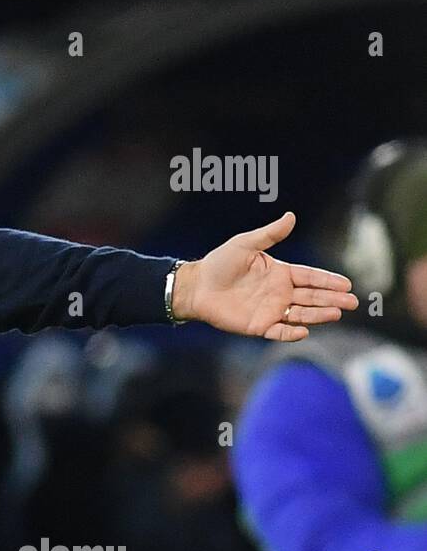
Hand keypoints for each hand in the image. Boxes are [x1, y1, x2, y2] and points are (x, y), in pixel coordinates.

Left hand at [172, 211, 358, 341]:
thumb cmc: (220, 263)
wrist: (197, 285)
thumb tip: (291, 216)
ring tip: (337, 314)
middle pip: (312, 297)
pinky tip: (304, 331)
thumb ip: (270, 234)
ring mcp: (270, 310)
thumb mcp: (246, 244)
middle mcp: (279, 293)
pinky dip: (292, 333)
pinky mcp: (258, 326)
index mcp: (280, 273)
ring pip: (301, 314)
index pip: (310, 278)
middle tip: (352, 303)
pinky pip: (279, 332)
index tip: (347, 284)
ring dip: (319, 315)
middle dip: (332, 299)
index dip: (328, 281)